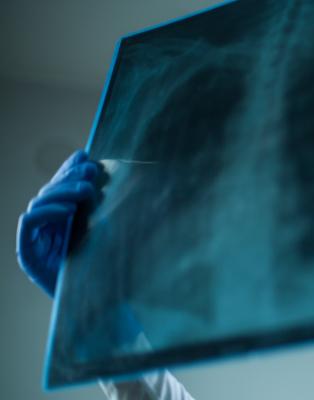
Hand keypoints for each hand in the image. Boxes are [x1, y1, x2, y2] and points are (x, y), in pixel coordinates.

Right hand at [16, 150, 106, 296]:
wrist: (102, 306)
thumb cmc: (107, 267)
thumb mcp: (107, 229)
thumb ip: (101, 204)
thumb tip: (100, 169)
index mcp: (63, 221)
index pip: (60, 188)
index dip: (69, 170)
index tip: (85, 156)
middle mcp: (47, 229)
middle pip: (49, 192)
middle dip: (68, 177)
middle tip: (91, 170)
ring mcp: (36, 241)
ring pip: (38, 203)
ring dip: (62, 192)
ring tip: (86, 189)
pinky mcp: (29, 255)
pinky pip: (29, 223)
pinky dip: (47, 212)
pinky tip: (68, 210)